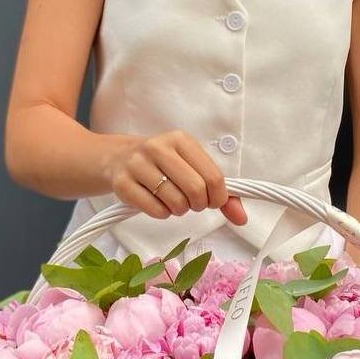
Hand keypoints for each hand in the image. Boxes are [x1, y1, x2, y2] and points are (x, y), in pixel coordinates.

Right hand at [104, 130, 246, 224]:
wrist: (118, 159)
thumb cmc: (163, 166)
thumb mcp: (191, 168)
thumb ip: (220, 193)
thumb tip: (241, 218)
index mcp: (180, 140)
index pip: (212, 176)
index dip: (217, 197)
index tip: (212, 201)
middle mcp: (158, 147)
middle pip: (196, 190)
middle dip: (198, 204)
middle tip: (191, 203)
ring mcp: (138, 165)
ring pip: (175, 203)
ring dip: (179, 210)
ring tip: (172, 200)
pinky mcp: (123, 184)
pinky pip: (156, 211)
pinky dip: (162, 213)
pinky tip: (157, 203)